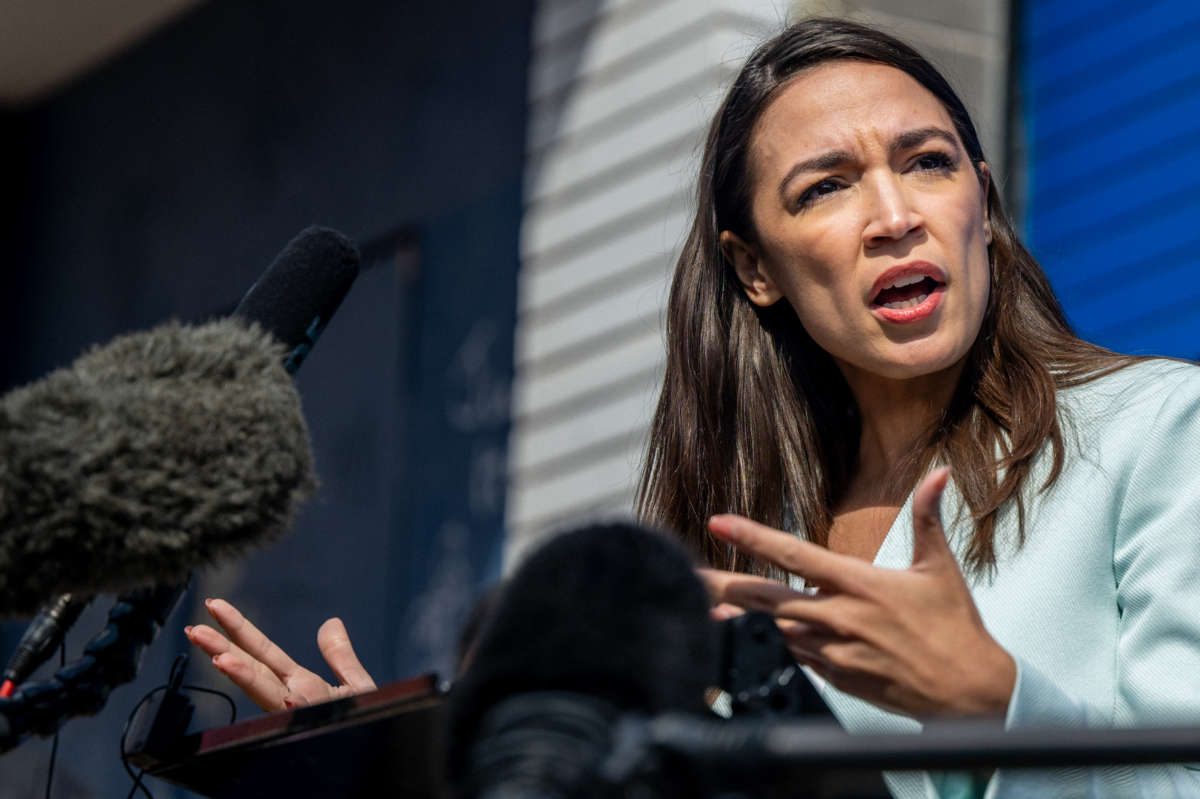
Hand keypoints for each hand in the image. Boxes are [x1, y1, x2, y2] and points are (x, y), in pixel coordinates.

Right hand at [185, 597, 376, 711]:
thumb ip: (340, 656)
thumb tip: (331, 621)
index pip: (263, 651)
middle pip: (254, 669)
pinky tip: (287, 697)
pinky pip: (309, 719)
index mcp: (301, 684)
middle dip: (223, 649)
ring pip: (272, 695)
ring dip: (246, 677)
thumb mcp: (356, 684)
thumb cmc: (370, 720)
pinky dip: (296, 708)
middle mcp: (295, 699)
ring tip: (220, 658)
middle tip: (193, 630)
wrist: (384, 751)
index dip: (239, 628)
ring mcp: (305, 715)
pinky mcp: (323, 728)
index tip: (214, 606)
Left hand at [700, 467, 1014, 718]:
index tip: (719, 522)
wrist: (969, 693)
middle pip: (766, 597)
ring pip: (772, 629)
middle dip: (723, 585)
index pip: (794, 553)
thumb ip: (928, 517)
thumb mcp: (940, 567)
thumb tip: (940, 472)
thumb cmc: (955, 627)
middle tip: (688, 574)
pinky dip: (768, 643)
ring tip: (703, 604)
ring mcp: (834, 651)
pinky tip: (744, 635)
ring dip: (738, 617)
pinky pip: (792, 657)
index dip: (753, 537)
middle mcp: (839, 617)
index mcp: (860, 584)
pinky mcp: (836, 677)